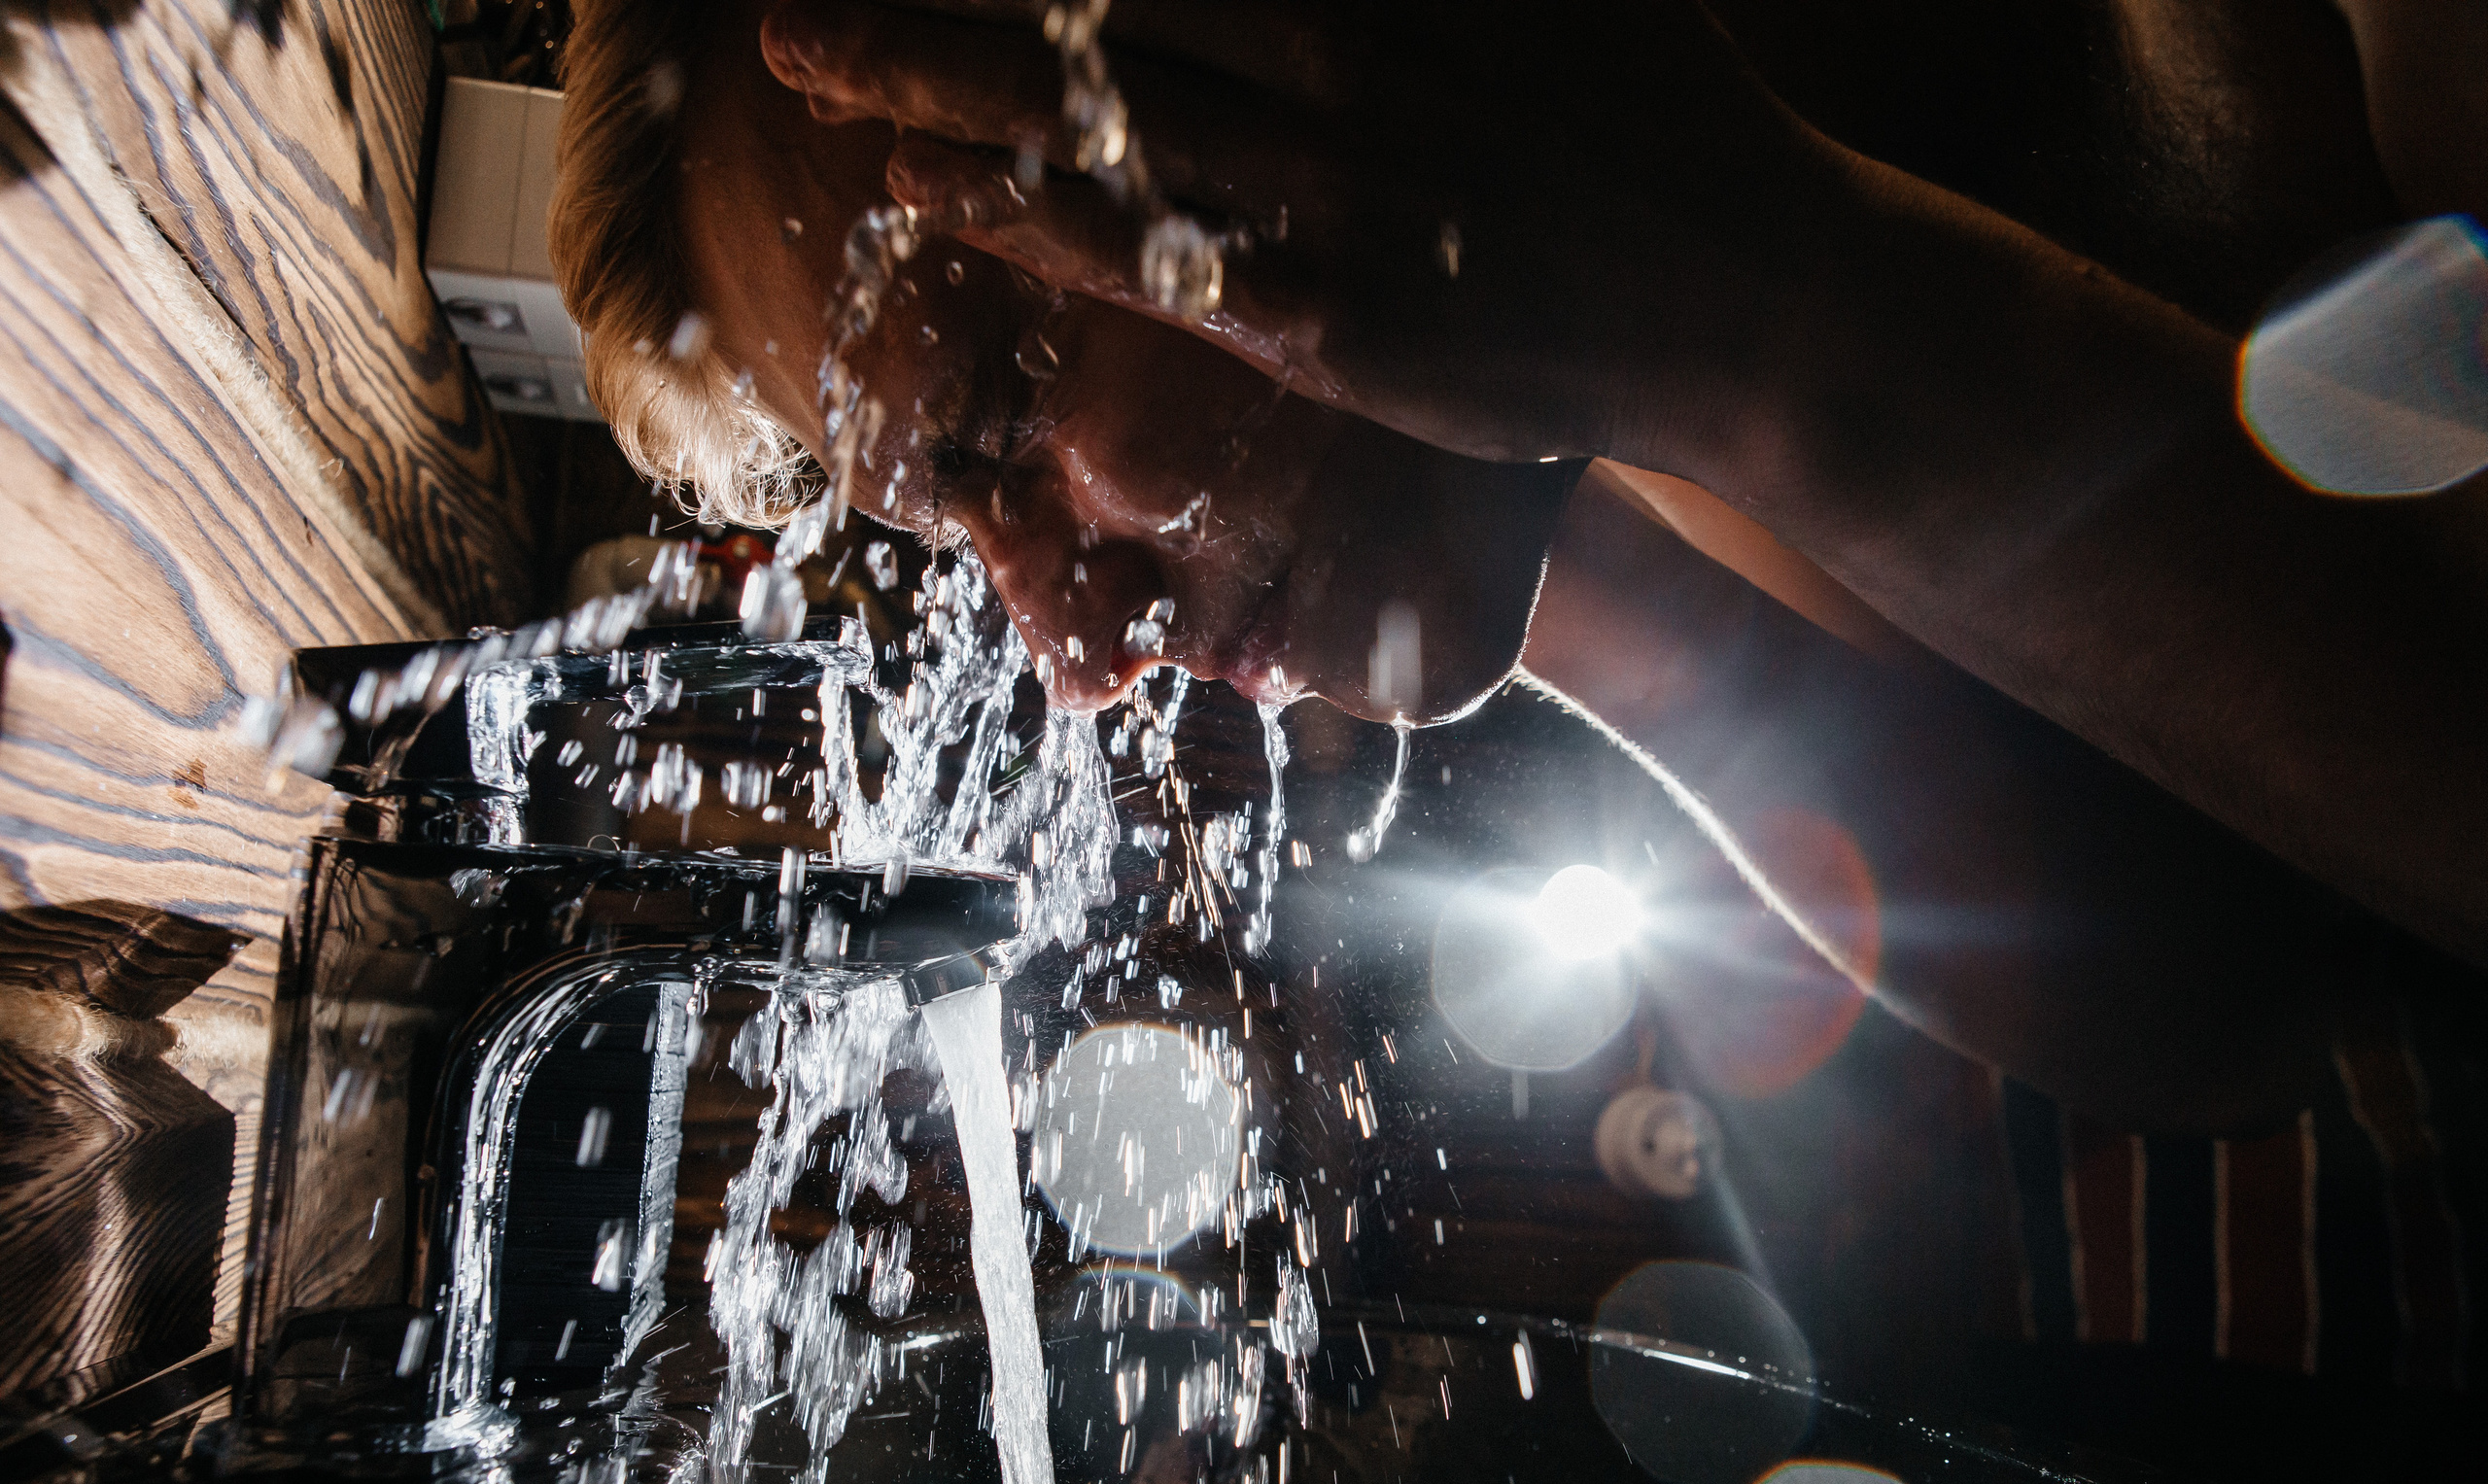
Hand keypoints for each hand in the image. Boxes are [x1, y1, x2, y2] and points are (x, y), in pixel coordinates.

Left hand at [759, 0, 1832, 468]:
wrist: (1746, 294)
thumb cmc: (1646, 112)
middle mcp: (1359, 51)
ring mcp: (1346, 188)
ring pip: (1101, 114)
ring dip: (934, 71)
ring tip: (804, 44)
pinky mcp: (1339, 321)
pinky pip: (1148, 261)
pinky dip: (1029, 216)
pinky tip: (923, 185)